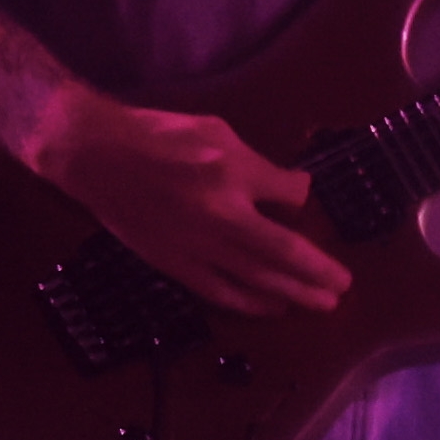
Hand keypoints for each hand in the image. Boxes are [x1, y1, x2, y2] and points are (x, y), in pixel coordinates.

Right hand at [33, 91, 345, 316]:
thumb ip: (257, 167)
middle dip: (316, 272)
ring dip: (292, 294)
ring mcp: (195, 246)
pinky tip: (271, 307)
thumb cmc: (160, 137)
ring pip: (254, 279)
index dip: (303, 200)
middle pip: (281, 253)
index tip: (305, 206)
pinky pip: (216, 290)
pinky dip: (247, 303)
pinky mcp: (172, 264)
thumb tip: (290, 193)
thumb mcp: (219, 132)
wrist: (96, 156)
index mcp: (232, 179)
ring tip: (322, 304)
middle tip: (343, 287)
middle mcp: (219, 218)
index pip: (290, 197)